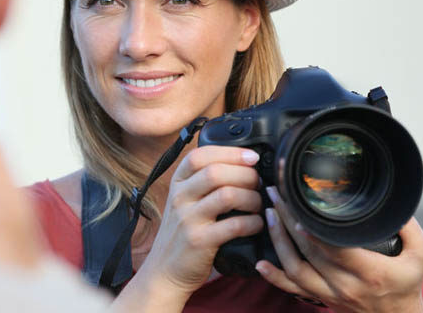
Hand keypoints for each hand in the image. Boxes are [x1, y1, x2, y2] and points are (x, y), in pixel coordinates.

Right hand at [119, 146, 262, 309]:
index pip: (199, 155)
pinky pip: (234, 225)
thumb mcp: (184, 201)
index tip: (252, 157)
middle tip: (258, 184)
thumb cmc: (182, 232)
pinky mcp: (199, 241)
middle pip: (216, 172)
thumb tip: (242, 165)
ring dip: (251, 197)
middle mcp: (180, 197)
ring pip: (227, 195)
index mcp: (178, 183)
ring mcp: (188, 219)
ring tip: (258, 204)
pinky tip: (256, 224)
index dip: (230, 152)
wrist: (164, 270)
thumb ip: (203, 183)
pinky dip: (253, 222)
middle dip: (245, 175)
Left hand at [256, 186, 422, 312]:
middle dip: (288, 220)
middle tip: (277, 195)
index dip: (313, 229)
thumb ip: (409, 228)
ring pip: (295, 268)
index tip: (298, 208)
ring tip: (269, 214)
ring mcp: (329, 293)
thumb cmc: (407, 287)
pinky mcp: (320, 298)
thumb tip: (393, 204)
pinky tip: (260, 262)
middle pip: (308, 251)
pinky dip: (273, 276)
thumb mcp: (420, 255)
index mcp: (369, 272)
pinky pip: (291, 289)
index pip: (334, 248)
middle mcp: (345, 284)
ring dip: (277, 240)